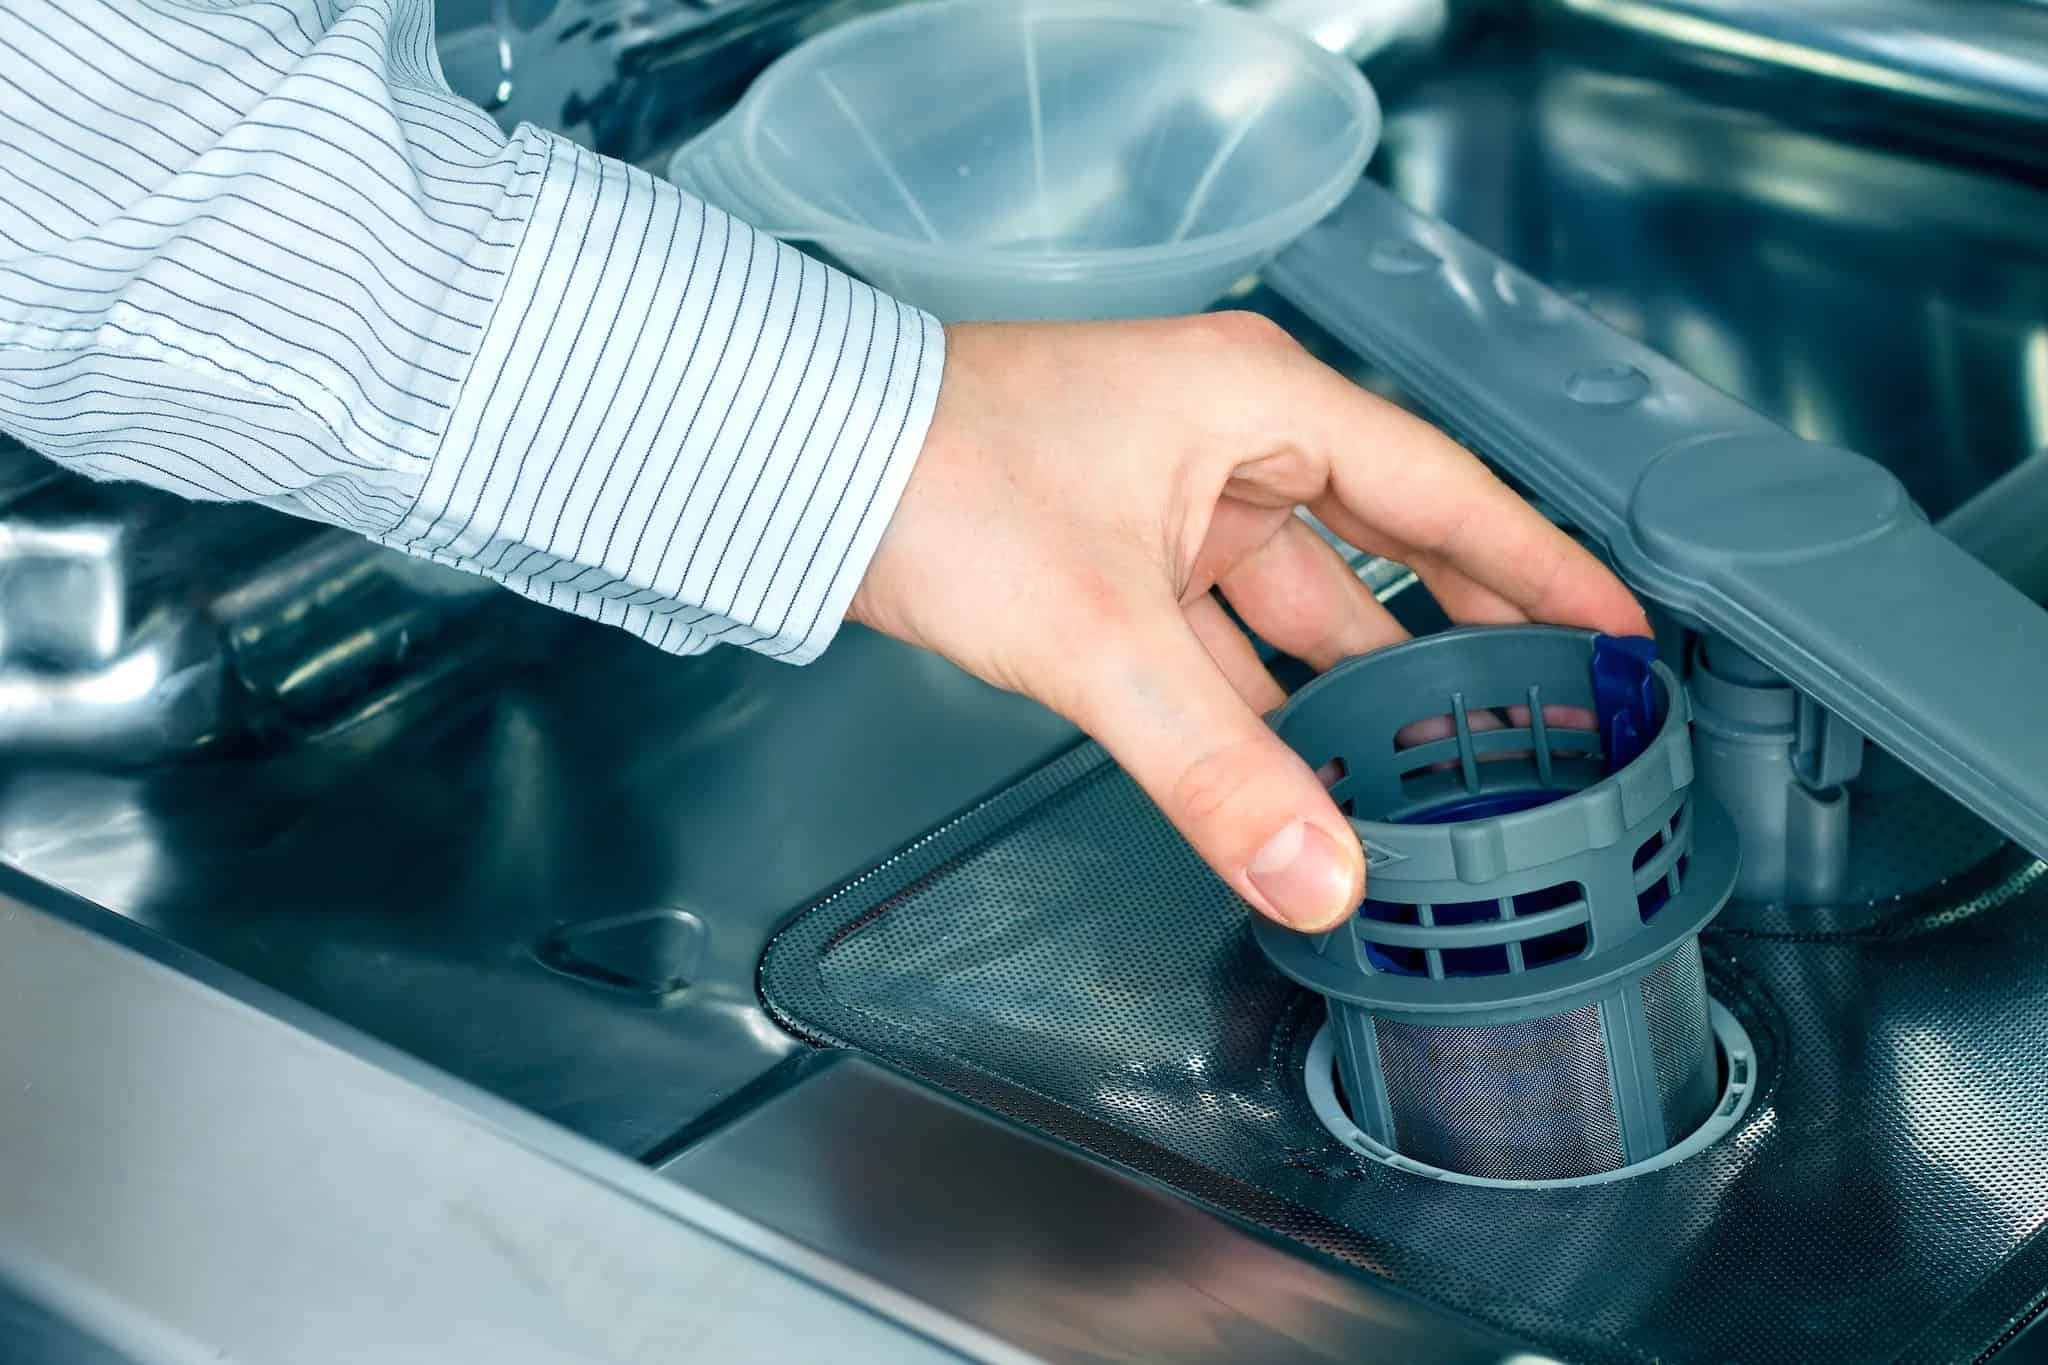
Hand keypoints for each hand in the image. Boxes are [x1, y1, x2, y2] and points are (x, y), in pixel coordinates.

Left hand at [850, 314, 1648, 932]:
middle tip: (1549, 717)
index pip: (1444, 493)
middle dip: (1460, 638)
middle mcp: (1225, 443)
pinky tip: (1299, 771)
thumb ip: (1216, 766)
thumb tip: (1317, 874)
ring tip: (1433, 773)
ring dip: (1351, 689)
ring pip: (1298, 608)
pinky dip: (1260, 704)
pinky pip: (1222, 642)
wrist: (792, 467)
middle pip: (1386, 553)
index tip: (1619, 628)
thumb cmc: (933, 472)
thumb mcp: (1101, 631)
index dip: (1541, 567)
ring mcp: (1169, 502)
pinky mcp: (1115, 560)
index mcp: (1257, 405)